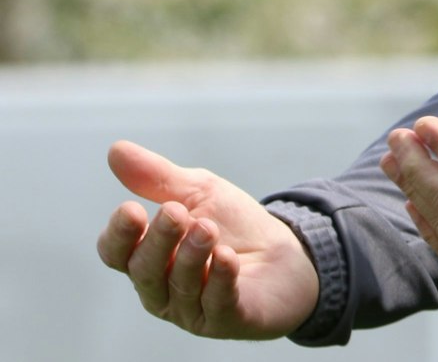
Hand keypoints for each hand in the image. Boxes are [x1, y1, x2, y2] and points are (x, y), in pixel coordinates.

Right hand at [96, 141, 319, 338]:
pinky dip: (220, 279)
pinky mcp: (226, 320)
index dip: (119, 234)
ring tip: (207, 227)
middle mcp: (161, 289)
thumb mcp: (199, 193)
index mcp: (147, 257)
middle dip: (159, 240)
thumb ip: (158, 177)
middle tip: (176, 212)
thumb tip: (116, 149)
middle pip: (144, 270)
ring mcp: (191, 310)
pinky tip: (227, 258)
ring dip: (192, 255)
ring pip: (179, 287)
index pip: (115, 252)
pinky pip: (216, 303)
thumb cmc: (235, 226)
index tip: (132, 209)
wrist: (289, 254)